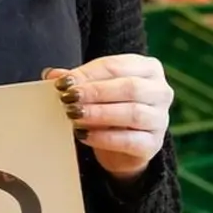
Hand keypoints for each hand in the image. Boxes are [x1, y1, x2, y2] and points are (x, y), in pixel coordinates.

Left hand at [45, 55, 171, 180]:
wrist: (122, 146)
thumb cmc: (109, 107)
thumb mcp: (93, 90)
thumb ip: (76, 80)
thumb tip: (52, 74)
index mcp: (148, 68)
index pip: (117, 66)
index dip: (88, 73)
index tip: (63, 82)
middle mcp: (161, 91)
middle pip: (129, 87)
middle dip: (95, 92)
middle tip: (68, 98)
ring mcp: (160, 119)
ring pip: (133, 113)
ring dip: (99, 114)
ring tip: (73, 115)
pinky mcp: (153, 145)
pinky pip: (130, 141)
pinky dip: (104, 138)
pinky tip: (83, 135)